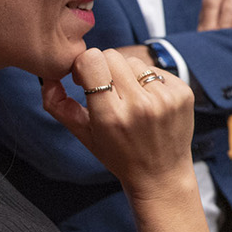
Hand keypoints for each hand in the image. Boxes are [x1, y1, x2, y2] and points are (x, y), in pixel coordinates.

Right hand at [42, 48, 194, 196]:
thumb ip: (58, 105)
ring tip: (130, 100)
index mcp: (111, 116)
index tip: (85, 79)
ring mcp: (165, 99)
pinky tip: (150, 103)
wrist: (161, 175)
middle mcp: (140, 105)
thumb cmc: (118, 154)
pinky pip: (156, 70)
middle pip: (112, 56)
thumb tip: (47, 77)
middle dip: (105, 68)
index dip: (85, 65)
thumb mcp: (83, 135)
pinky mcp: (184, 93)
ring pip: (135, 62)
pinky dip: (149, 82)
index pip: (92, 60)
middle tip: (107, 89)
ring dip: (128, 75)